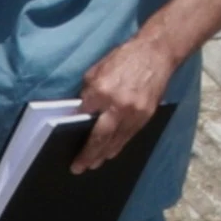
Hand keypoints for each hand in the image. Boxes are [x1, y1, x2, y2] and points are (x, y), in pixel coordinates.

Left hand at [72, 30, 183, 166]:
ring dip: (104, 154)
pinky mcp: (146, 115)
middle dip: (89, 154)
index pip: (84, 115)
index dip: (74, 126)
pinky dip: (119, 145)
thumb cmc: (125, 58)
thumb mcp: (97, 69)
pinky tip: (111, 152)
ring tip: (94, 164)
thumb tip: (82, 109)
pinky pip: (130, 135)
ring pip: (117, 140)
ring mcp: (135, 112)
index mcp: (102, 90)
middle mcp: (119, 105)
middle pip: (100, 137)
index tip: (63, 138)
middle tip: (79, 167)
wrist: (157, 52)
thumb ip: (88, 91)